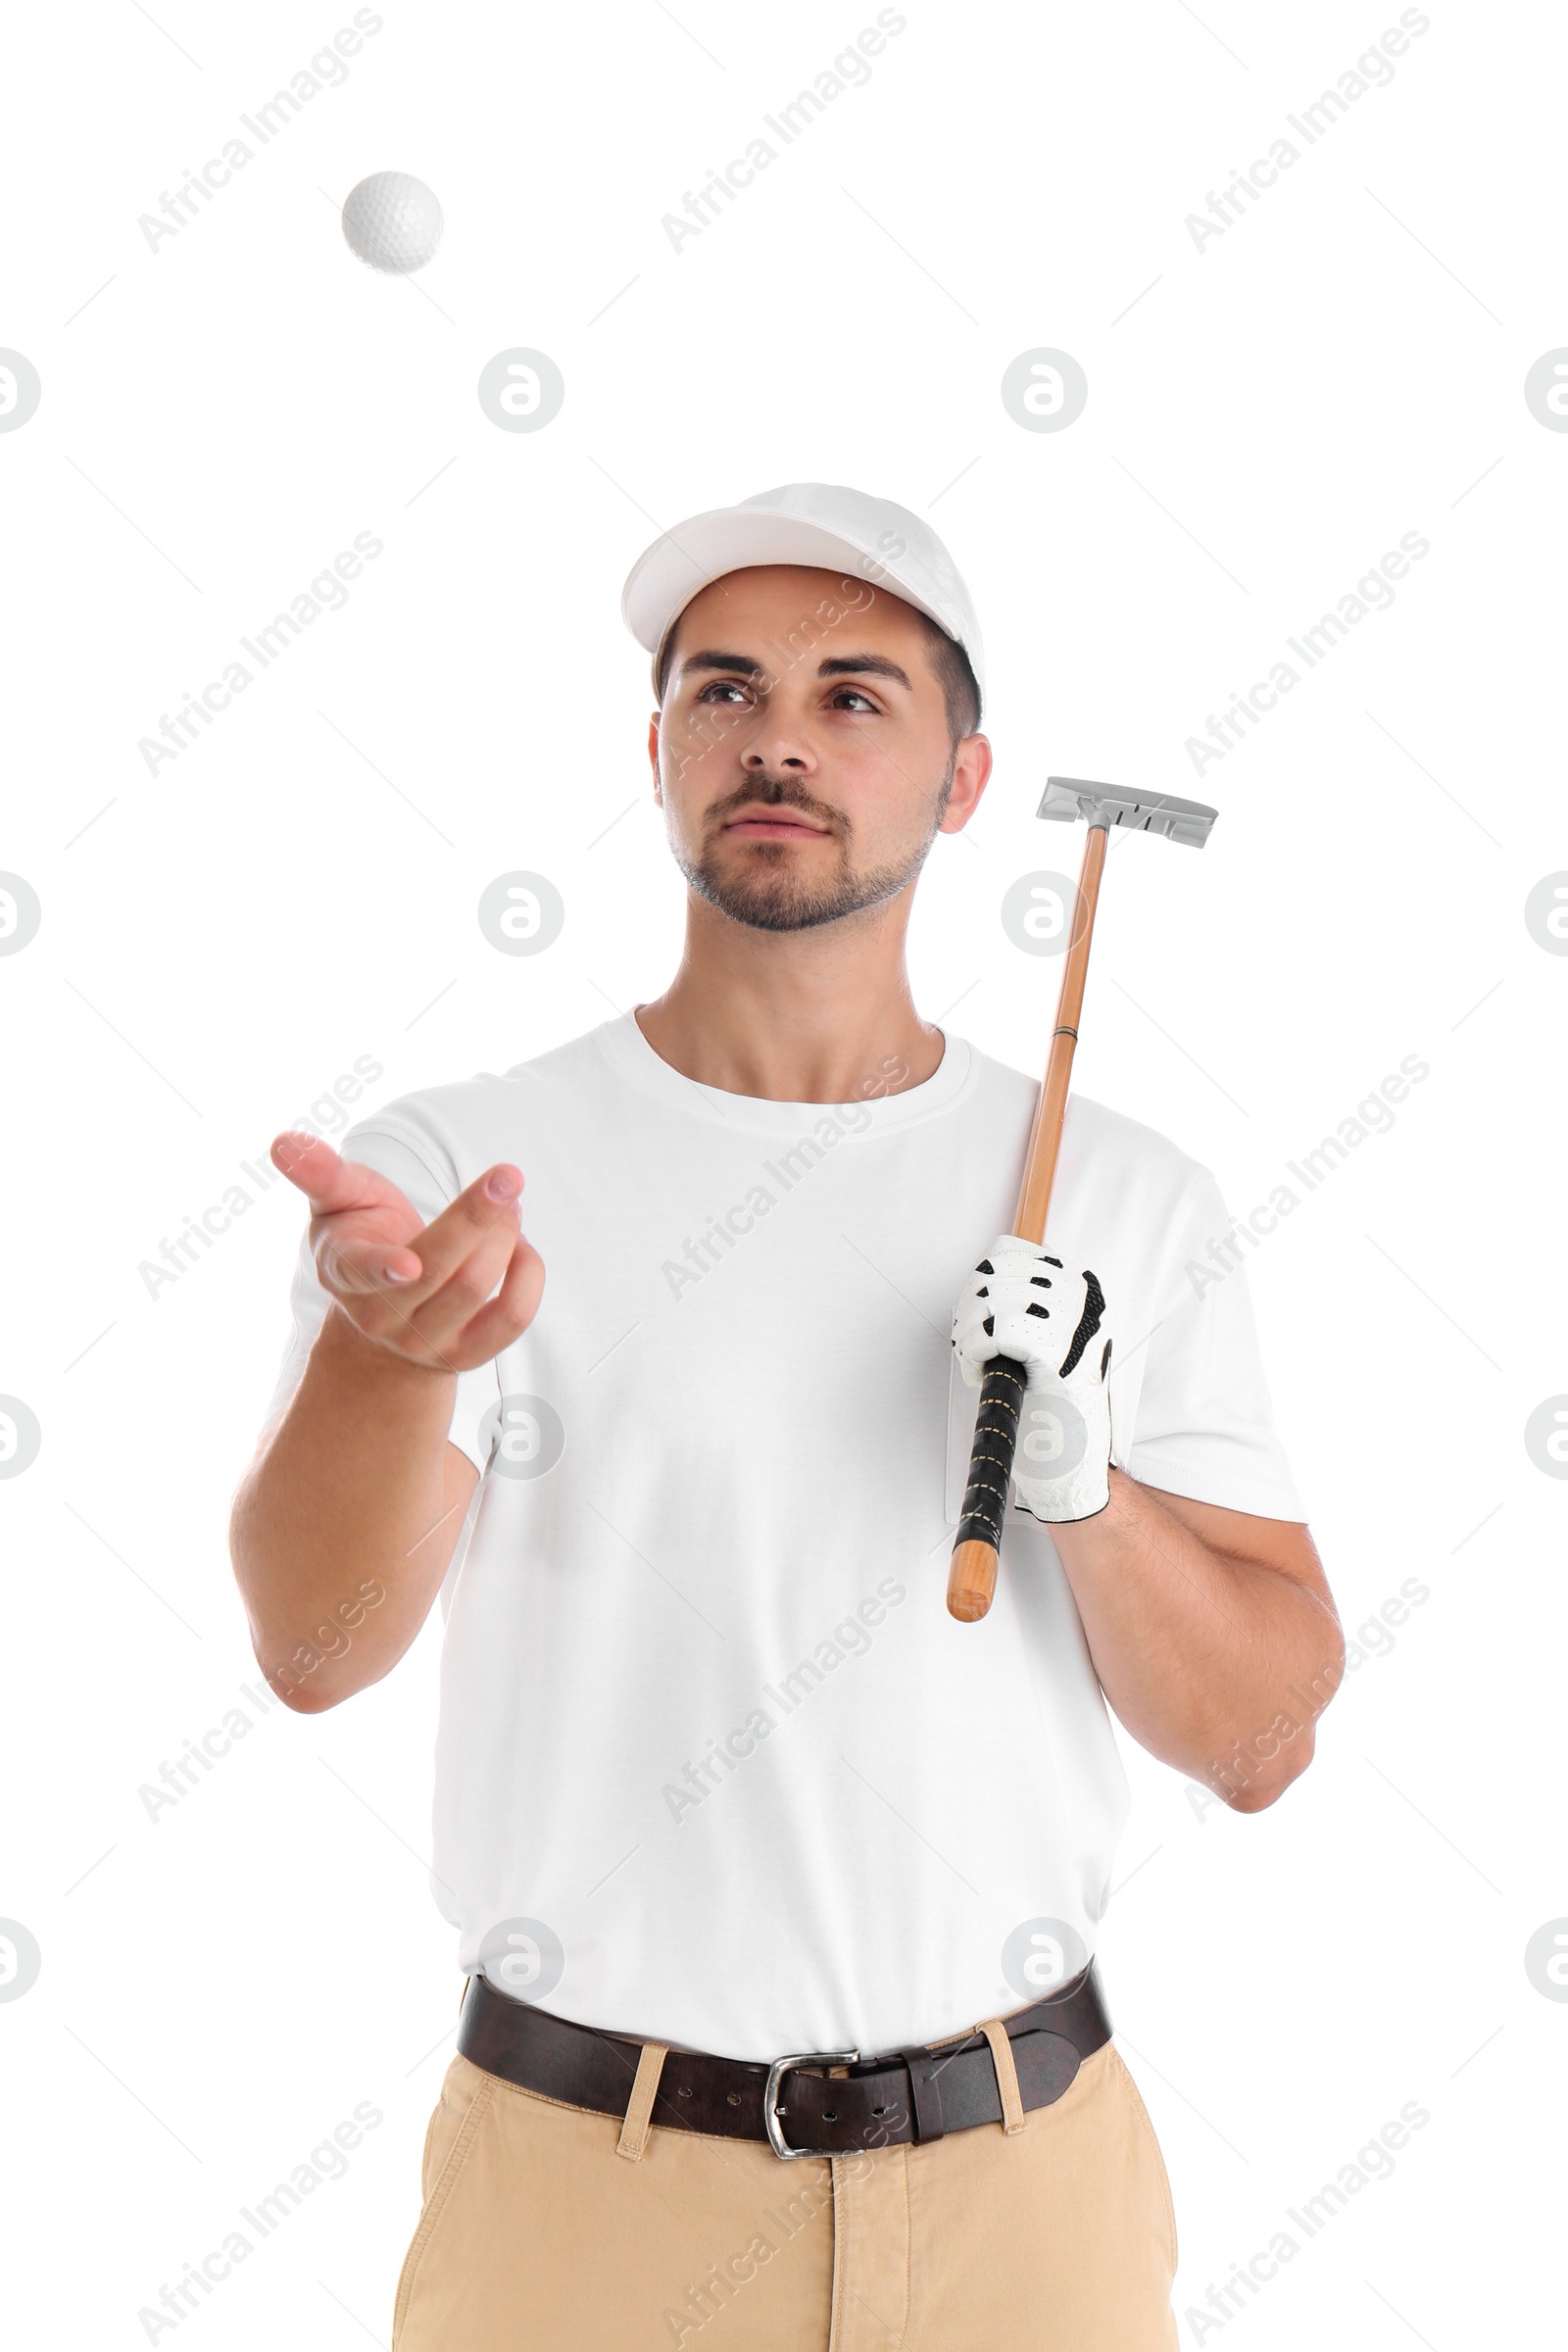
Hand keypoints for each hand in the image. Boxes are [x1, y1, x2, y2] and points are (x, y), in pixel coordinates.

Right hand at [272, 1133, 544, 1374]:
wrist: (385, 1317)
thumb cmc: (362, 1239)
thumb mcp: (337, 1204)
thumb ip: (320, 1173)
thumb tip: (281, 1142)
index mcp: (343, 1273)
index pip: (359, 1272)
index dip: (382, 1267)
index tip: (407, 1262)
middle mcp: (382, 1316)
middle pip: (438, 1269)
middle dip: (477, 1217)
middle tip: (508, 1175)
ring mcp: (425, 1342)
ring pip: (476, 1285)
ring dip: (504, 1235)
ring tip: (509, 1203)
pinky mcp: (467, 1356)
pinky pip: (512, 1318)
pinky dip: (528, 1274)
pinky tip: (520, 1244)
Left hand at [951, 1233, 1112, 1521]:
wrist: (1072, 1472)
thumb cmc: (1054, 1411)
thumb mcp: (1049, 1338)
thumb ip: (1027, 1298)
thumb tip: (990, 1263)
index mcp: (1083, 1289)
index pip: (1009, 1251)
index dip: (979, 1284)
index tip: (979, 1320)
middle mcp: (1084, 1300)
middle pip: (991, 1271)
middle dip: (967, 1311)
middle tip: (975, 1349)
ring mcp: (1075, 1326)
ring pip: (988, 1299)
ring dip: (967, 1335)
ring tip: (982, 1364)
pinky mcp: (1059, 1357)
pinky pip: (993, 1331)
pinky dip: (974, 1353)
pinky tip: (983, 1375)